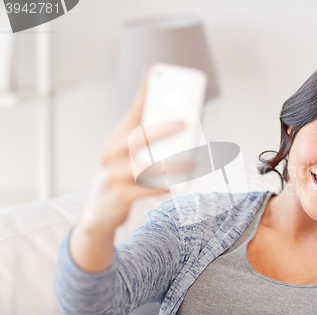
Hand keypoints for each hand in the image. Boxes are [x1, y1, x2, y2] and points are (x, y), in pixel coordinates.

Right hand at [81, 70, 193, 232]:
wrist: (97, 214)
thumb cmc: (121, 179)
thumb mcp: (127, 158)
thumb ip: (147, 144)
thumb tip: (183, 129)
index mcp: (114, 140)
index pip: (130, 112)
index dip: (142, 92)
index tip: (154, 72)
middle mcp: (109, 154)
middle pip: (136, 137)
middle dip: (162, 128)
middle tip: (186, 121)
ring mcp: (112, 175)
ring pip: (144, 167)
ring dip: (170, 165)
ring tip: (192, 163)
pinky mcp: (119, 196)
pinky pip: (146, 190)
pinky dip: (163, 187)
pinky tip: (178, 186)